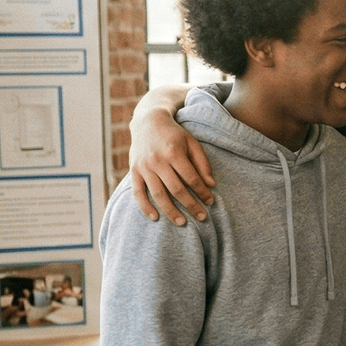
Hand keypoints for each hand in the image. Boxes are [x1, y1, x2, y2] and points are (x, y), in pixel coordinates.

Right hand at [129, 110, 215, 224]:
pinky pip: (138, 192)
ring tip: (182, 223)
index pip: (191, 178)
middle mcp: (157, 161)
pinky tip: (155, 217)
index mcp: (174, 152)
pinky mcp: (134, 171)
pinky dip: (145, 206)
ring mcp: (144, 167)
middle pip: (176, 189)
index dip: (202, 192)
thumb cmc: (175, 135)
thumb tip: (211, 185)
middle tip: (202, 218)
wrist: (148, 122)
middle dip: (190, 205)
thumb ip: (203, 164)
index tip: (211, 202)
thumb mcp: (193, 143)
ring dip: (170, 211)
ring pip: (158, 194)